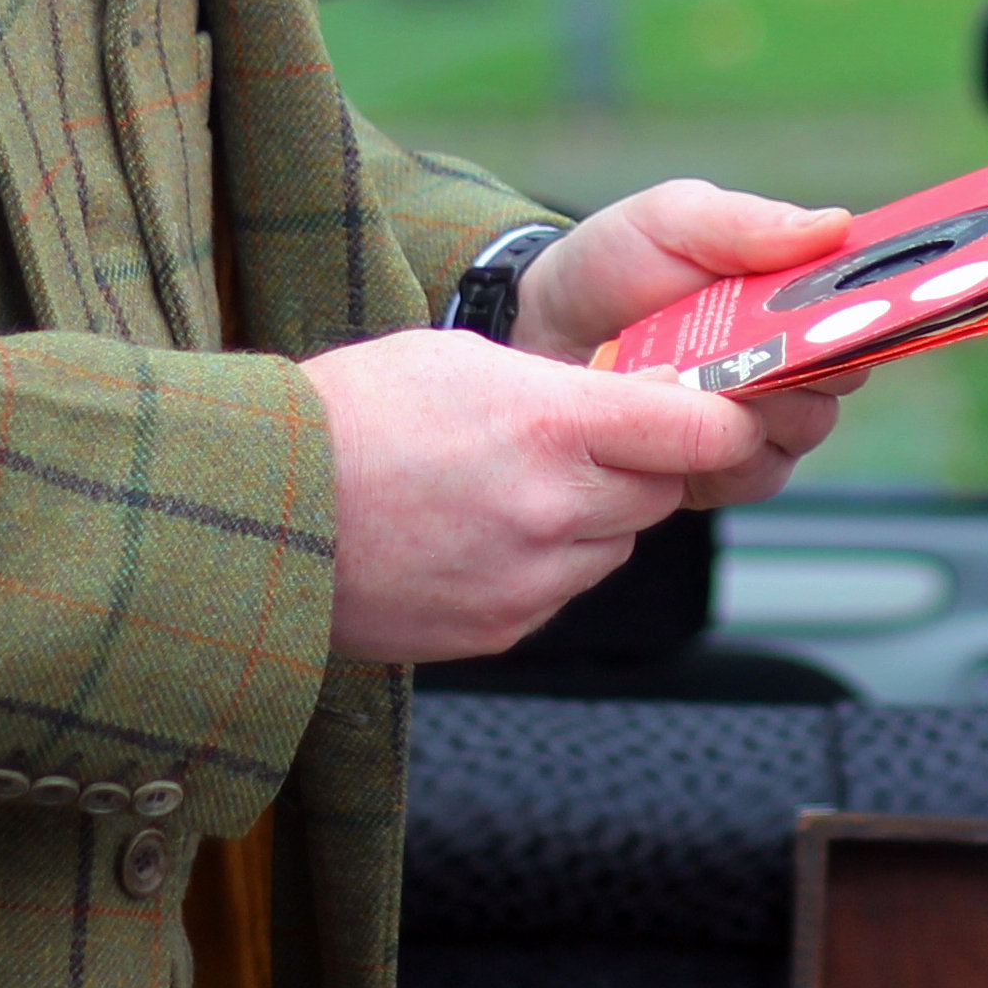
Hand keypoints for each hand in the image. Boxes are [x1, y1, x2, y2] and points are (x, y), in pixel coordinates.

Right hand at [305, 326, 775, 660]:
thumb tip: (641, 403)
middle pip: (661, 490)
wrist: (264, 510)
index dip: (722, 419)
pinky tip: (480, 531)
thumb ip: (565, 387)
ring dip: (594, 516)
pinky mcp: (500, 629)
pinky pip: (561, 589)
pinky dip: (545, 562)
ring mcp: (528, 580)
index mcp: (550, 425)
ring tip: (514, 485)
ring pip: (616, 545)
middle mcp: (553, 510)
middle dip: (642, 463)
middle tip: (590, 438)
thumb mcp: (465, 358)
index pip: (697, 431)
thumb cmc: (352, 413)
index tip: (724, 411)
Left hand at [512, 180, 855, 505]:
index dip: (868, 312)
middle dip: (803, 367)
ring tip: (698, 384)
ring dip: (759, 409)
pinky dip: (724, 454)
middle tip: (750, 351)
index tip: (841, 316)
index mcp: (793, 290)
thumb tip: (837, 225)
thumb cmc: (611, 264)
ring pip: (806, 429)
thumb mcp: (672, 220)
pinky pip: (756, 474)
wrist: (539, 332)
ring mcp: (760, 415)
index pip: (866, 305)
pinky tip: (678, 425)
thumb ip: (746, 223)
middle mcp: (792, 355)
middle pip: (844, 376)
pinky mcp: (723, 466)